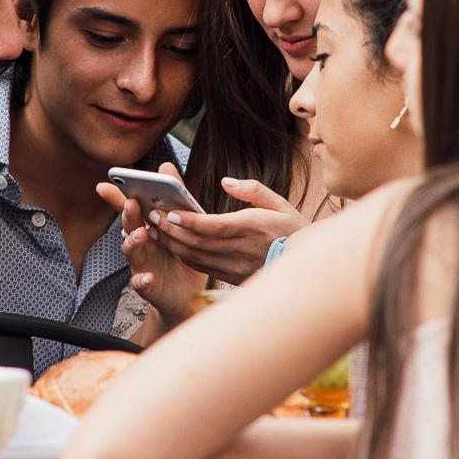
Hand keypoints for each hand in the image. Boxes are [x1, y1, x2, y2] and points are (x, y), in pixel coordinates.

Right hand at [96, 176, 206, 326]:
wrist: (188, 294)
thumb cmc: (183, 255)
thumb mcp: (182, 225)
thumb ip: (175, 197)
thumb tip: (166, 165)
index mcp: (149, 227)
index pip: (130, 209)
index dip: (116, 198)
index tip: (104, 184)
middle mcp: (142, 244)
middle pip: (129, 227)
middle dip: (127, 215)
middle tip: (130, 203)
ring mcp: (142, 265)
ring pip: (131, 252)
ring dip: (133, 243)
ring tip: (140, 235)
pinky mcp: (148, 286)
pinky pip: (141, 284)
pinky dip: (143, 280)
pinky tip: (148, 277)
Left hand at [144, 169, 308, 284]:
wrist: (307, 267)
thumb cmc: (293, 230)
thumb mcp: (279, 204)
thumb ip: (252, 190)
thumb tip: (227, 181)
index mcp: (253, 228)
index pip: (215, 226)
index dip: (190, 221)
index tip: (171, 212)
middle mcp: (242, 249)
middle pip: (199, 242)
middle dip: (172, 230)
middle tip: (151, 216)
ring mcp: (237, 266)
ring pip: (196, 257)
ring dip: (172, 244)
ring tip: (154, 230)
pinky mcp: (234, 277)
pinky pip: (203, 267)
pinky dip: (184, 257)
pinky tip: (172, 246)